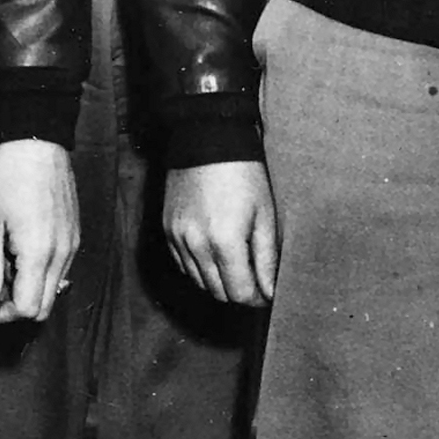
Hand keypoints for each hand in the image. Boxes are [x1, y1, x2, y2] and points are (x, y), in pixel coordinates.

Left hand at [0, 139, 78, 321]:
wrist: (37, 142)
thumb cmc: (7, 176)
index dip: (3, 313)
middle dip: (16, 306)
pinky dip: (41, 273)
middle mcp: (62, 254)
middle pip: (44, 308)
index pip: (28, 309)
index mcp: (39, 253)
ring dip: (28, 289)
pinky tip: (22, 251)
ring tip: (5, 262)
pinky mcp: (75, 235)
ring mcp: (72, 245)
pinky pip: (61, 271)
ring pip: (53, 290)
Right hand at [164, 159, 277, 305]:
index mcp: (225, 242)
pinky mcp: (168, 229)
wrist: (207, 138)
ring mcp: (178, 238)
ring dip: (219, 283)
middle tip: (256, 282)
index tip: (268, 294)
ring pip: (199, 282)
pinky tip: (215, 255)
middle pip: (219, 293)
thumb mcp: (265, 215)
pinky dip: (200, 268)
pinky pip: (183, 265)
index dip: (257, 299)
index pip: (240, 293)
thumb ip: (267, 259)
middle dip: (240, 293)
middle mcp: (196, 245)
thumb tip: (271, 292)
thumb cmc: (244, 174)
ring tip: (237, 267)